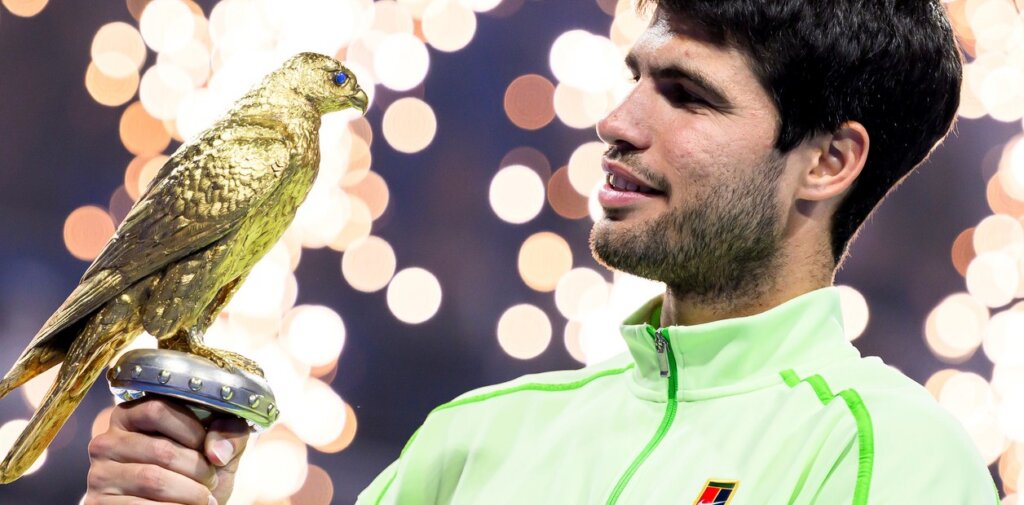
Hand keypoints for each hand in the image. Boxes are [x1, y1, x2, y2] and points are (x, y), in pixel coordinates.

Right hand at [85, 397, 249, 504]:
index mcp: (130, 416)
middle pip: (161, 450)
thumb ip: (229, 433)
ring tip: (204, 498)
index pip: (157, 410)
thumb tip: (217, 451)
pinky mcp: (98, 504)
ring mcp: (99, 475)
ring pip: (154, 480)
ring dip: (191, 493)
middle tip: (212, 481)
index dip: (191, 430)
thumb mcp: (217, 446)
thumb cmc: (196, 471)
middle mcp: (107, 442)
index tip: (208, 448)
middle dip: (198, 469)